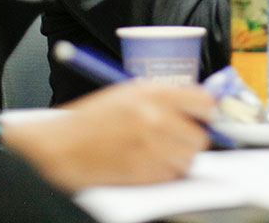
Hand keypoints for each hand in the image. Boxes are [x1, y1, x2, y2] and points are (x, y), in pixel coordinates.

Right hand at [1, 82, 215, 189]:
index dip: (207, 110)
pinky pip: (172, 176)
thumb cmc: (90, 119)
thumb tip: (199, 104)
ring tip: (161, 151)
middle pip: (200, 135)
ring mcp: (151, 147)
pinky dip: (166, 173)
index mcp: (152, 93)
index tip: (206, 115)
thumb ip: (163, 96)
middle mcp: (155, 118)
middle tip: (180, 137)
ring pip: (189, 159)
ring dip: (180, 157)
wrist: (61, 147)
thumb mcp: (127, 92)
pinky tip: (149, 163)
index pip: (204, 101)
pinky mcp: (144, 173)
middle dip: (192, 137)